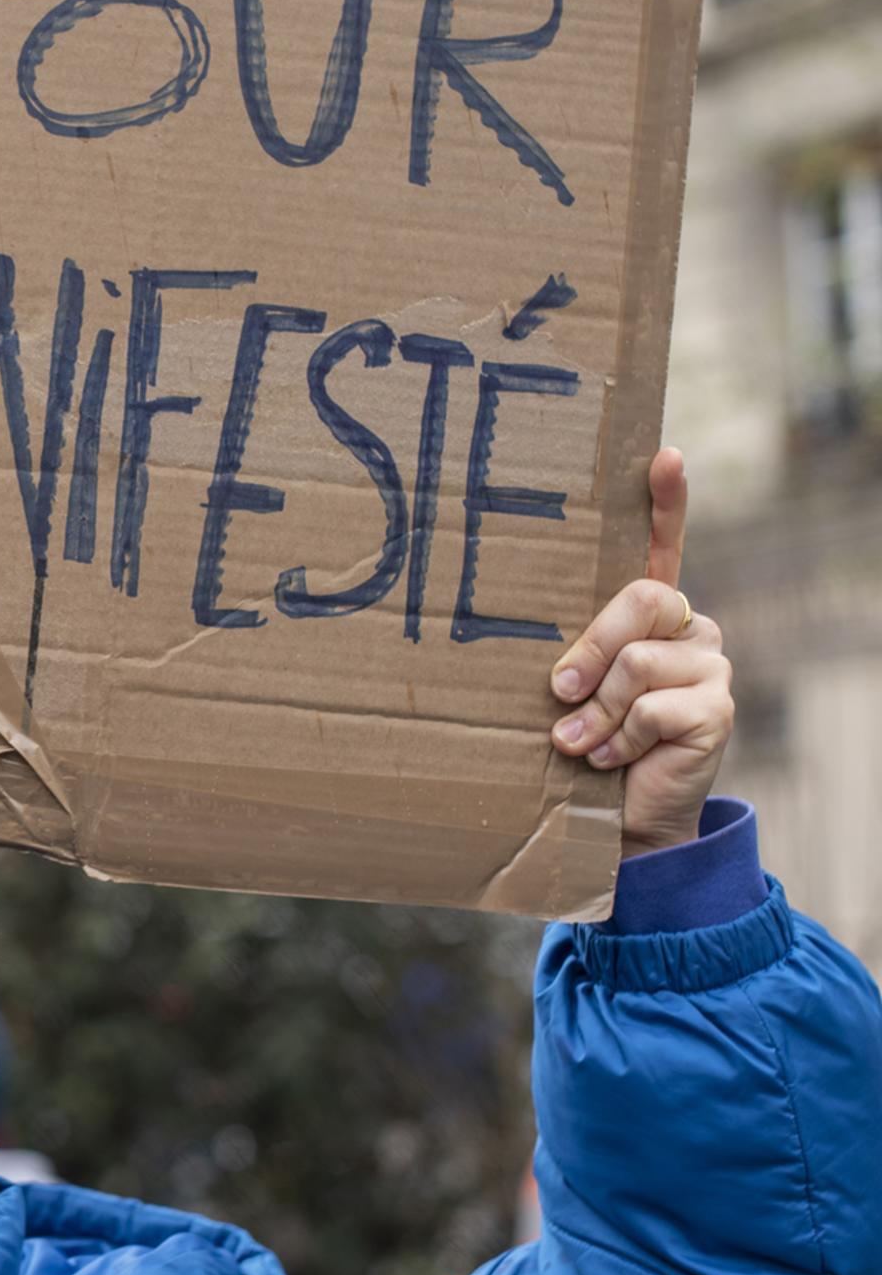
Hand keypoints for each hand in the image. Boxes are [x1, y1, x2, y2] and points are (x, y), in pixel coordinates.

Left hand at [547, 449, 732, 856]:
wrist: (623, 819)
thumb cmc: (586, 744)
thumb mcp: (573, 690)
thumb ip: (573, 656)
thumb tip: (554, 668)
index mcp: (651, 613)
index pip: (663, 544)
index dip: (665, 500)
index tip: (663, 454)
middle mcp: (689, 627)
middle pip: (641, 600)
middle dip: (591, 647)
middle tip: (559, 690)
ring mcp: (711, 665)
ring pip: (638, 663)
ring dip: (596, 712)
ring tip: (578, 743)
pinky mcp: (718, 709)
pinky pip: (651, 709)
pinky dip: (618, 739)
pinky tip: (611, 760)